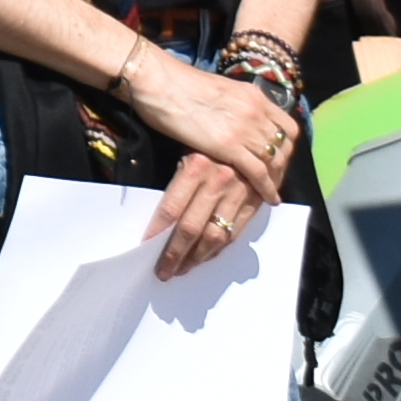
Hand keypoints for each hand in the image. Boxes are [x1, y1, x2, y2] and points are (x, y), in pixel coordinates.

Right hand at [116, 35, 295, 201]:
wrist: (158, 81)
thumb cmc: (176, 84)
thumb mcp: (218, 92)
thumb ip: (232, 107)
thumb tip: (231, 122)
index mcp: (254, 95)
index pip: (288, 127)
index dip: (286, 146)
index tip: (277, 158)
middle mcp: (256, 111)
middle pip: (284, 146)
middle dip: (282, 165)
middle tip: (274, 178)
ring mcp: (245, 128)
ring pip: (275, 161)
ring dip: (276, 178)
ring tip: (270, 191)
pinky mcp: (230, 146)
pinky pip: (259, 172)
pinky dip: (267, 188)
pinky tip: (268, 199)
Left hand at [151, 149, 270, 279]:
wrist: (253, 129)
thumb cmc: (209, 140)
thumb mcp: (187, 148)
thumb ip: (177, 181)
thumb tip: (159, 218)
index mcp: (195, 165)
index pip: (170, 208)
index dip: (157, 231)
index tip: (145, 248)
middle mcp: (217, 180)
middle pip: (191, 227)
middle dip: (175, 254)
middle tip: (163, 271)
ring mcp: (238, 192)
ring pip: (214, 235)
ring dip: (197, 257)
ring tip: (182, 269)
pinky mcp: (255, 201)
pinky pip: (235, 233)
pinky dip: (219, 249)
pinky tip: (205, 257)